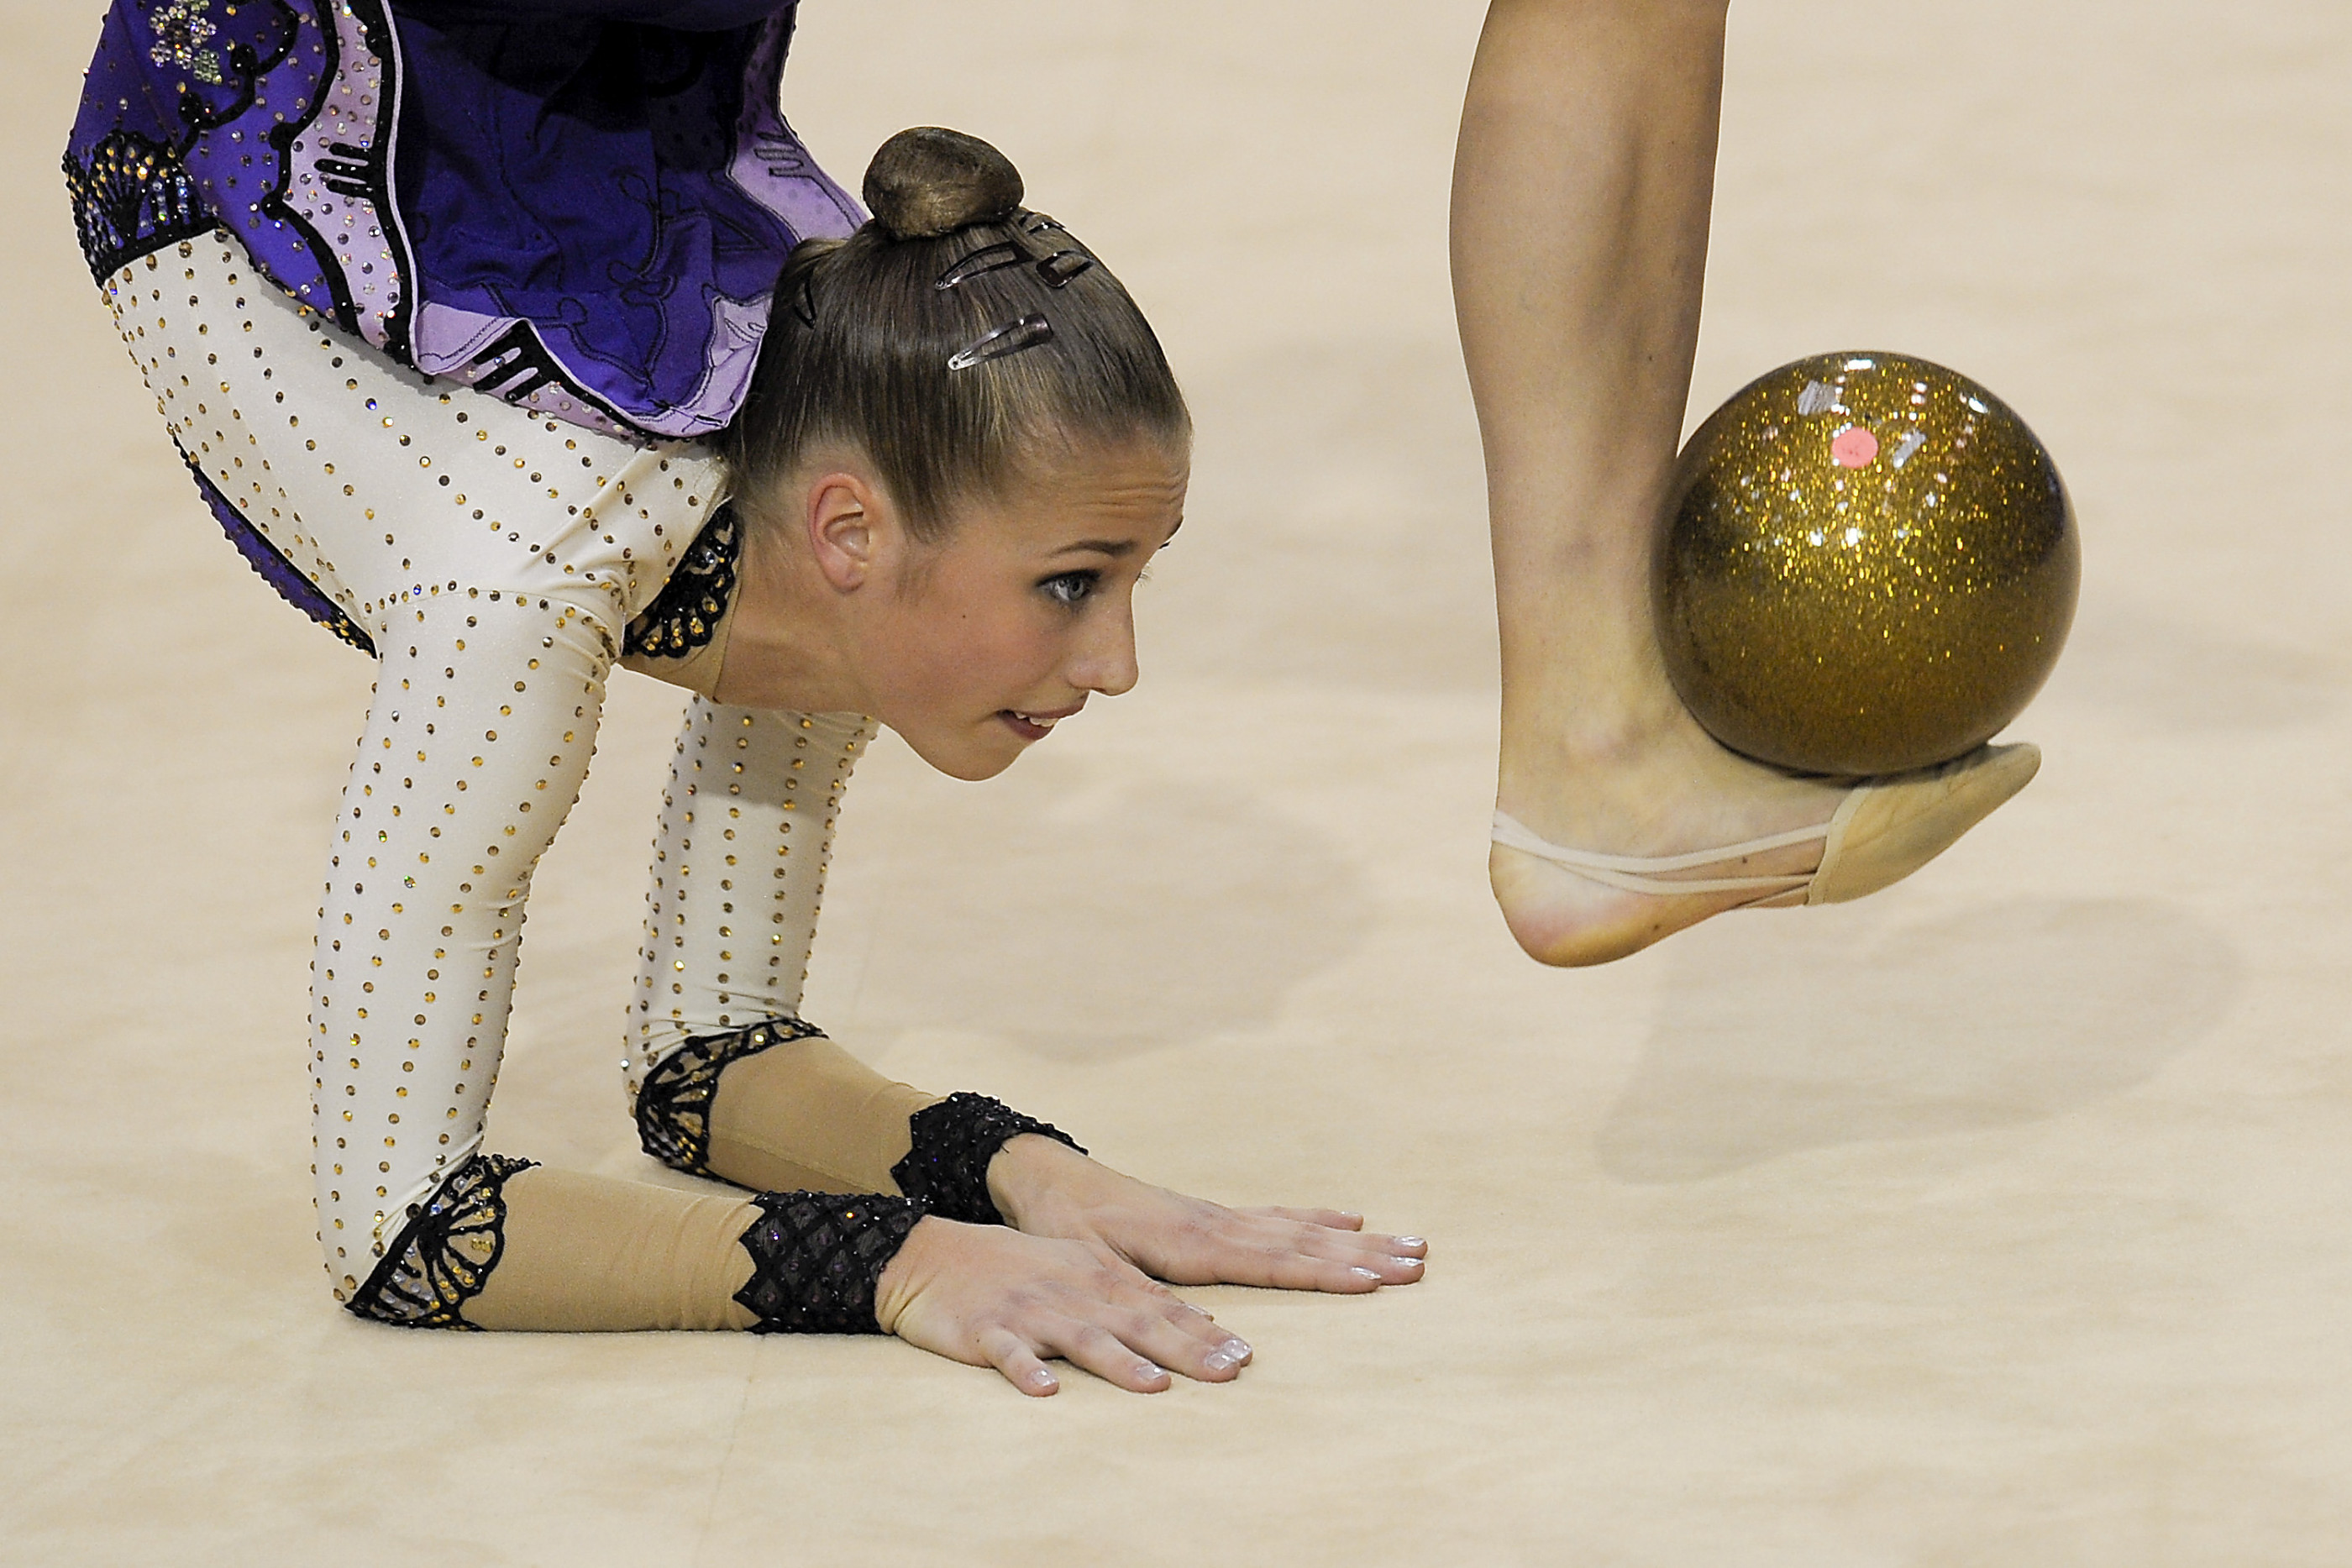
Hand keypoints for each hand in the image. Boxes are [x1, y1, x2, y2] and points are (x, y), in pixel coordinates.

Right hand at [874, 1214, 1253, 1396]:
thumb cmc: (1016, 1266)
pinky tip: (1046, 1390)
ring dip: (1117, 1362)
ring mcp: (1029, 1312)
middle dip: (1183, 1349)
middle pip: (1134, 1323)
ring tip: (1154, 1386)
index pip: (1159, 1306)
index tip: (1244, 1355)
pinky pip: (1009, 1355)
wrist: (935, 1256)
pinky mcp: (987, 1332)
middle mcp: (1071, 1292)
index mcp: (1096, 1277)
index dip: (1203, 1332)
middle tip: (1226, 1372)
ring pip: (1079, 1338)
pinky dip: (1027, 1371)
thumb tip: (1200, 1317)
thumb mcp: (1081, 1266)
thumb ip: (1137, 1291)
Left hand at [985, 1135, 1428, 1291]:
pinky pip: (1278, 1215)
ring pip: (1300, 1225)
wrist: (1043, 1176)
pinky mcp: (1210, 1215)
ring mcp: (1217, 1216)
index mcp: (1194, 1243)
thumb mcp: (1093, 1269)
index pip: (1275, 1261)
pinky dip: (1318, 1216)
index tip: (1376, 1279)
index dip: (1326, 1272)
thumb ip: (1148, 1302)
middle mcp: (1216, 1224)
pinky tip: (1346, 1216)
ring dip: (1355, 1237)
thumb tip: (1213, 1335)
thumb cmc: (1063, 1226)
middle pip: (1304, 1240)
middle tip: (1420, 1259)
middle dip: (1363, 1254)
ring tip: (1408, 1242)